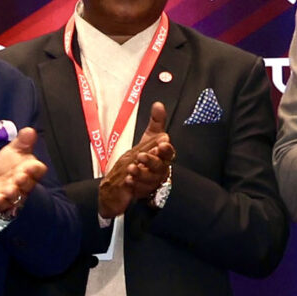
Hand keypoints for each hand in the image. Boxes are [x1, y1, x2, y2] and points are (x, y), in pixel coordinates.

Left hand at [0, 125, 45, 215]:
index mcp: (30, 170)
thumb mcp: (15, 150)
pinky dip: (1, 201)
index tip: (31, 165)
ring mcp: (13, 194)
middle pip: (28, 183)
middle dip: (24, 180)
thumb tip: (30, 130)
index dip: (35, 169)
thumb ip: (23, 142)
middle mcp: (23, 183)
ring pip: (17, 195)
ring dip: (14, 191)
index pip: (38, 170)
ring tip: (10, 188)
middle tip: (20, 175)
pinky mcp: (0, 202)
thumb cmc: (8, 166)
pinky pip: (2, 204)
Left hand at [97, 103, 172, 219]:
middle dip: (151, 161)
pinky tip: (127, 180)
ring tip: (131, 168)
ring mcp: (151, 182)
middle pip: (159, 167)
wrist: (131, 175)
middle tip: (141, 155)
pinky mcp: (142, 191)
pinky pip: (139, 190)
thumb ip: (156, 122)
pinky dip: (134, 185)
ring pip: (150, 179)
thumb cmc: (146, 154)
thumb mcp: (150, 137)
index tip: (161, 144)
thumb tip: (158, 104)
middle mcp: (160, 170)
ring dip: (141, 174)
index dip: (166, 150)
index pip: (169, 153)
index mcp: (164, 156)